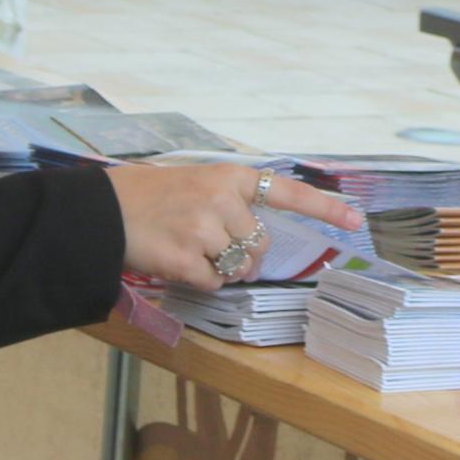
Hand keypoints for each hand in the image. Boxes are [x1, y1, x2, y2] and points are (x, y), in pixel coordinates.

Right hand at [106, 162, 360, 285]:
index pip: (288, 191)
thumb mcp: (198, 183)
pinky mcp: (186, 257)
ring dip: (219, 269)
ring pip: (238, 267)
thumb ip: (232, 204)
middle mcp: (222, 199)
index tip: (356, 221)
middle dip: (242, 255)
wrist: (103, 209)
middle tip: (208, 244)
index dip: (324, 209)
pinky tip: (176, 262)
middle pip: (259, 246)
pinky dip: (199, 281)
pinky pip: (213, 283)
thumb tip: (258, 247)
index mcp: (230, 176)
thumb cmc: (152, 196)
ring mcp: (204, 228)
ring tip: (187, 248)